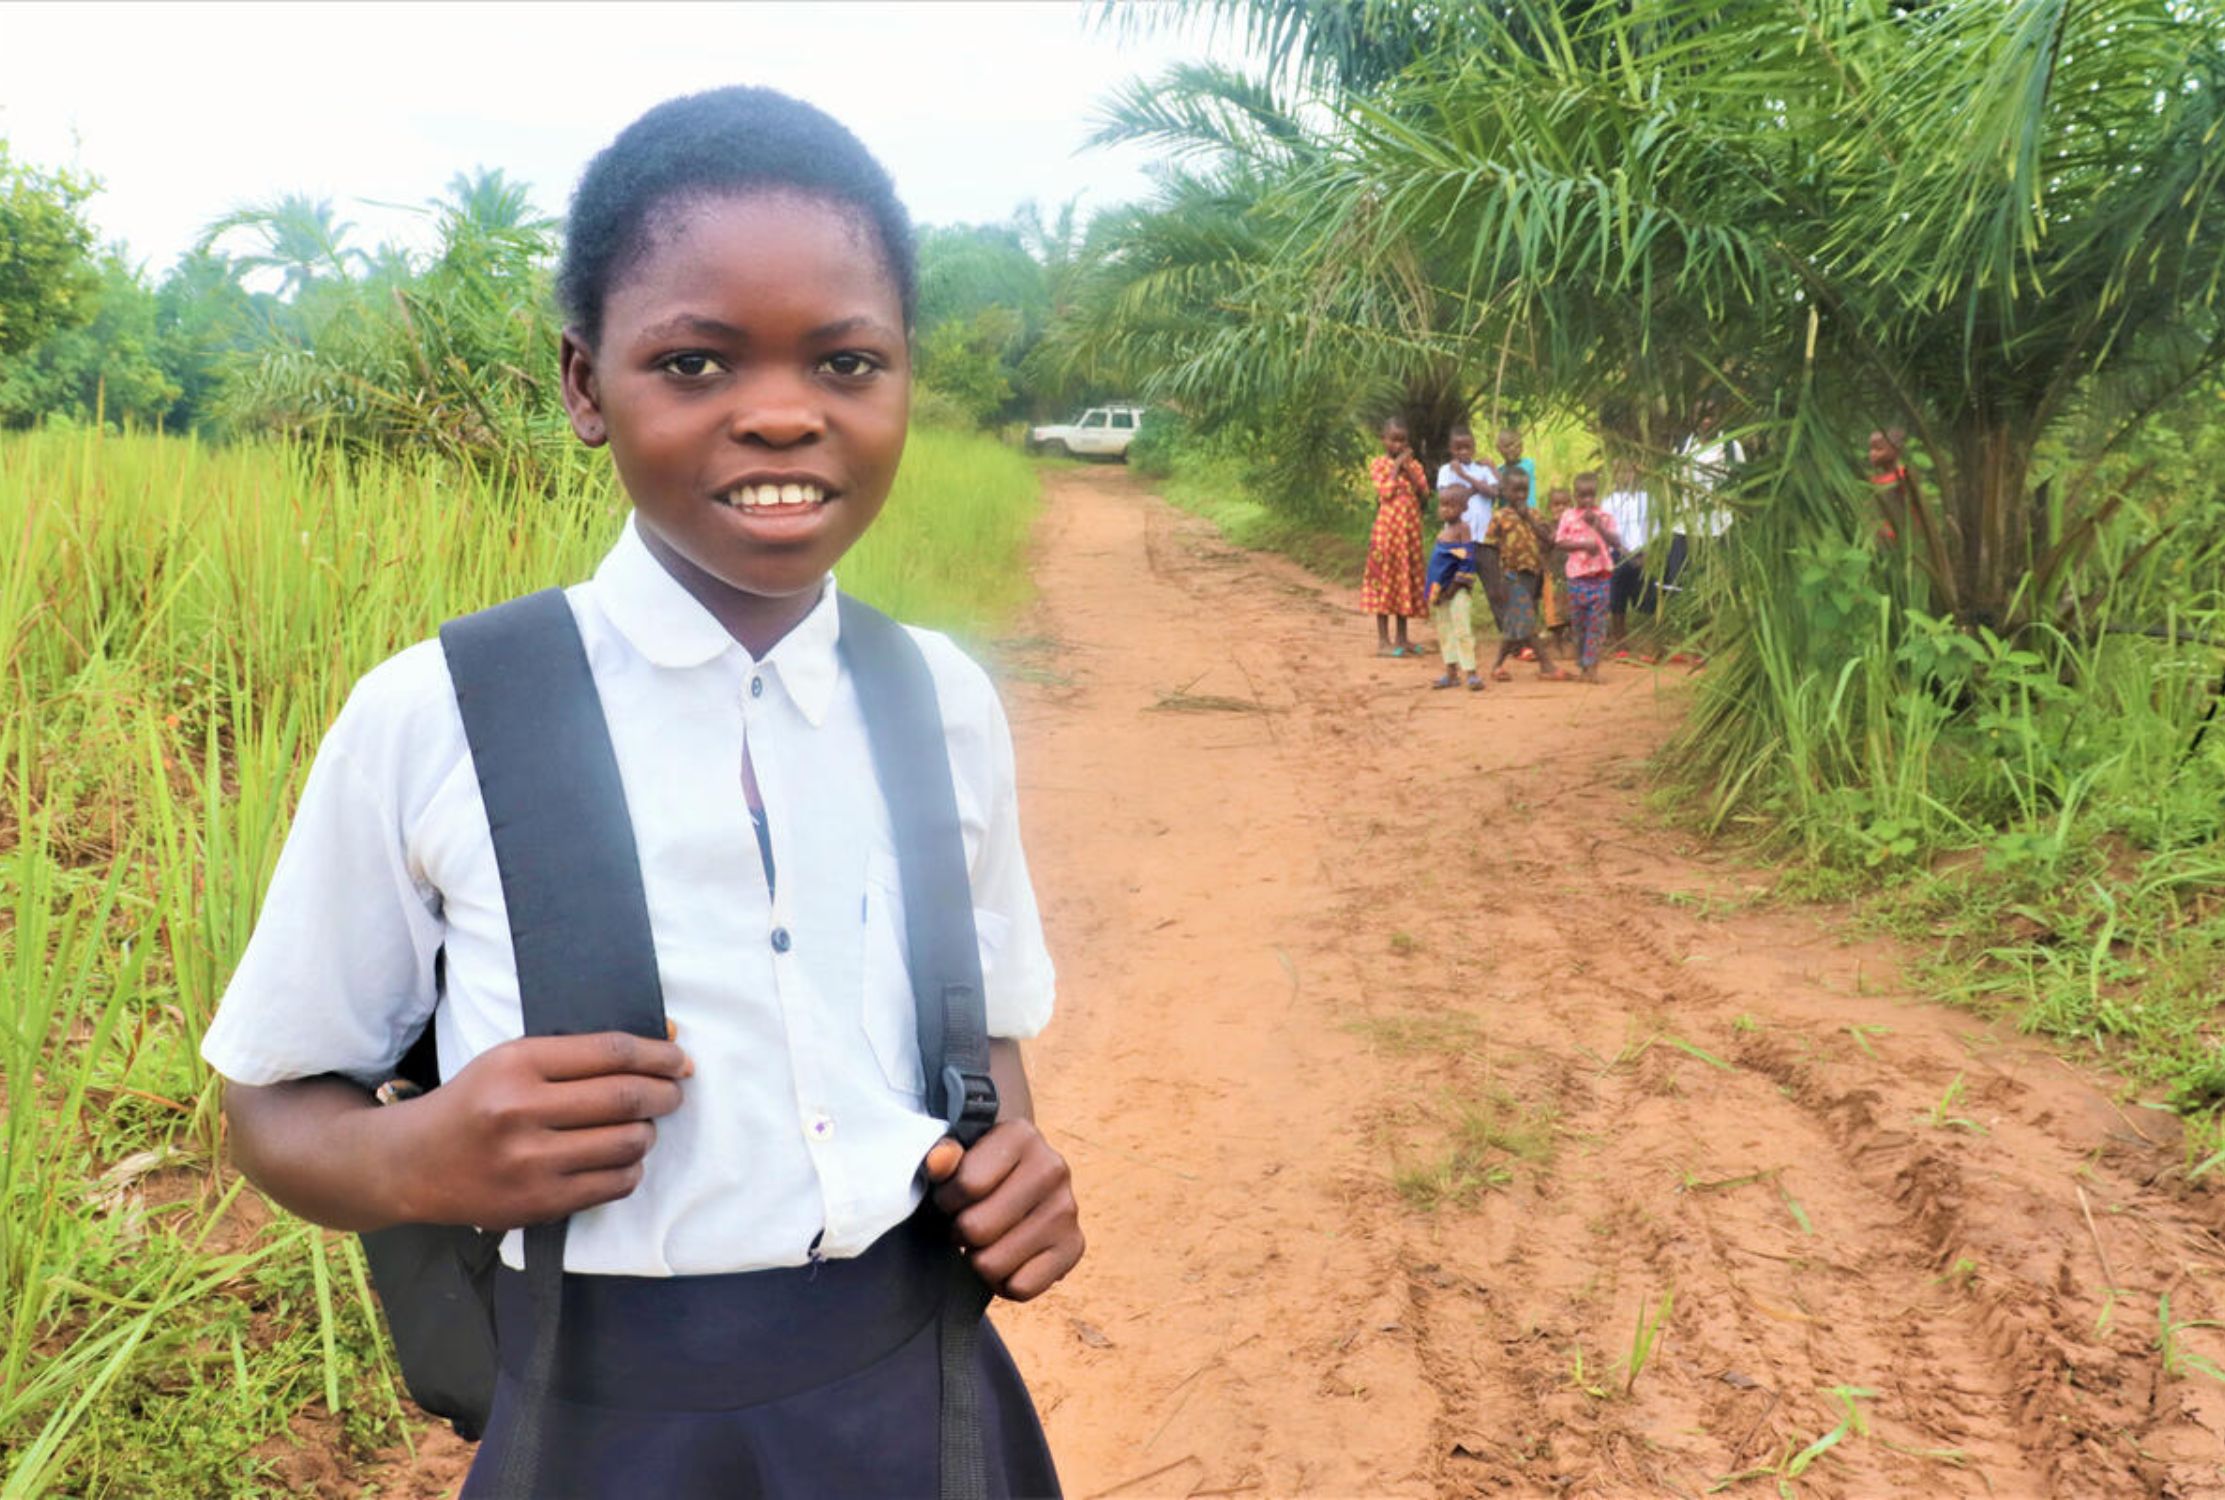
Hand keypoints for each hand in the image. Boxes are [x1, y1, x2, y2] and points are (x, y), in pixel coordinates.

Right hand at [390, 1030, 691, 1230]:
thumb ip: (579, 1054)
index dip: (658, 1055)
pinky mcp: (538, 1203)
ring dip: (648, 1132)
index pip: (611, 1052)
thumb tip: (663, 1044)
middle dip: (665, 1093)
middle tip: (674, 1092)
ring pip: (628, 1143)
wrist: (413, 1163)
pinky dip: (630, 1167)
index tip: (680, 1059)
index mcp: (517, 1064)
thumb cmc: (475, 1102)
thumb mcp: (512, 1060)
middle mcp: (522, 1111)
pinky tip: (620, 1157)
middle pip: (627, 1097)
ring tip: (640, 1126)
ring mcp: (530, 1163)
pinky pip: (615, 1183)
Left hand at [925, 1121, 1083, 1300]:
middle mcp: (1052, 1168)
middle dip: (961, 1232)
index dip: (947, 1199)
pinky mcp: (1074, 1246)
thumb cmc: (979, 1171)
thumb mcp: (958, 1156)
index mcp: (1020, 1135)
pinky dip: (1005, 1283)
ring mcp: (1067, 1209)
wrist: (1021, 1182)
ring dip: (979, 1259)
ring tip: (987, 1240)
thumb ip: (942, 1157)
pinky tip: (1007, 1259)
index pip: (966, 1186)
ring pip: (993, 1264)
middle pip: (977, 1229)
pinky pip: (1021, 1288)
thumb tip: (937, 1163)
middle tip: (968, 1223)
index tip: (954, 1196)